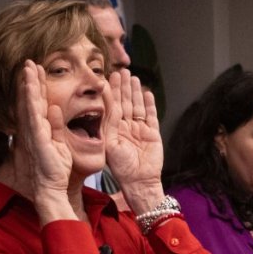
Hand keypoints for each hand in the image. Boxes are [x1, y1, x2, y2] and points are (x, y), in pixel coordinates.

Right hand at [15, 61, 75, 221]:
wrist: (53, 187)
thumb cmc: (56, 168)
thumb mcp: (60, 141)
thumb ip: (57, 125)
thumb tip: (55, 108)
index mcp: (40, 128)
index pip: (37, 102)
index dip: (36, 85)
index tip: (37, 68)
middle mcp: (34, 128)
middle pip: (30, 99)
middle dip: (30, 79)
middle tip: (29, 61)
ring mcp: (33, 132)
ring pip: (29, 104)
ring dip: (28, 85)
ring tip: (27, 67)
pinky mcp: (37, 139)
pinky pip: (34, 117)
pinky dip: (31, 102)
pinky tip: (30, 89)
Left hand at [103, 68, 163, 209]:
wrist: (141, 183)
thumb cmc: (122, 169)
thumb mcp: (109, 145)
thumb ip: (106, 124)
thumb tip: (99, 105)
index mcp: (113, 130)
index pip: (112, 107)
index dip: (111, 92)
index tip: (108, 77)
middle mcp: (125, 128)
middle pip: (125, 103)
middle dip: (124, 87)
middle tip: (122, 71)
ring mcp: (140, 130)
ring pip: (138, 106)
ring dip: (136, 92)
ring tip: (133, 77)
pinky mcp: (153, 134)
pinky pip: (151, 116)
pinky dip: (150, 104)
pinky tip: (147, 92)